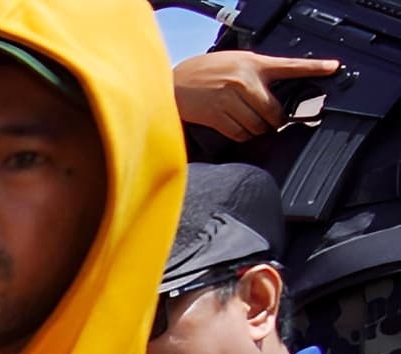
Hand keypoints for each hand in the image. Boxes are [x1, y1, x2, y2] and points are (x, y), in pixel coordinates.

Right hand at [176, 50, 342, 142]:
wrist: (173, 82)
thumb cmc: (206, 71)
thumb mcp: (236, 62)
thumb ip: (257, 73)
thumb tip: (275, 93)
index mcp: (254, 64)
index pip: (290, 66)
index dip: (315, 67)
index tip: (334, 68)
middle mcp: (244, 81)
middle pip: (273, 111)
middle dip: (275, 120)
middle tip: (272, 121)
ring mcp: (230, 100)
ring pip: (257, 125)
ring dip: (258, 130)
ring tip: (252, 124)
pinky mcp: (216, 116)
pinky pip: (239, 133)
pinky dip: (243, 135)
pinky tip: (240, 129)